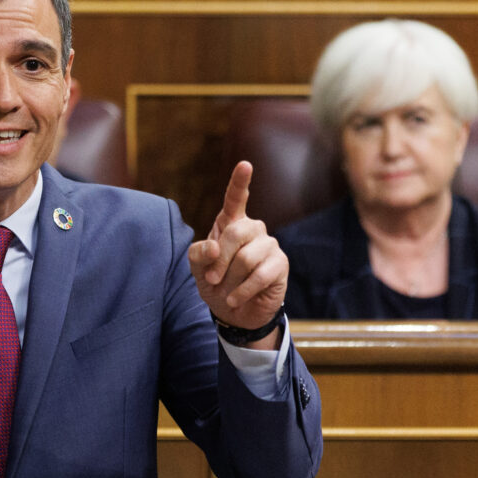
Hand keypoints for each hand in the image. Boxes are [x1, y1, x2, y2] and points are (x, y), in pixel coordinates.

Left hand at [188, 161, 287, 337]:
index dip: (240, 182)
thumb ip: (198, 254)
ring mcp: (268, 245)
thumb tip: (213, 248)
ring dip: (230, 279)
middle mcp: (252, 229)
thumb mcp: (198, 269)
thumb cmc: (216, 283)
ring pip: (246, 257)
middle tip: (211, 280)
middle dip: (219, 260)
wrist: (233, 312)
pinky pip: (259, 275)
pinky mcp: (279, 264)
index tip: (245, 165)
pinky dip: (241, 291)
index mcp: (230, 223)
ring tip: (226, 290)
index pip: (236, 198)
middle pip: (235, 232)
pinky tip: (235, 298)